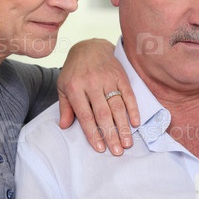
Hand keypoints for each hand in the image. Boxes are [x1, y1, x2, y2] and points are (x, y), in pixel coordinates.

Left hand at [57, 39, 139, 154]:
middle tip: (117, 152)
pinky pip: (128, 94)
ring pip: (117, 106)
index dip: (93, 133)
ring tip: (127, 143)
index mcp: (75, 88)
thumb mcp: (63, 86)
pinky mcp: (120, 75)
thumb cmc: (74, 71)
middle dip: (111, 134)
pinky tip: (135, 123)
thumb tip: (64, 126)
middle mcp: (92, 83)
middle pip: (103, 113)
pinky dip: (133, 109)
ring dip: (123, 126)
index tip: (100, 148)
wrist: (89, 47)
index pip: (85, 115)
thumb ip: (65, 107)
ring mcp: (107, 79)